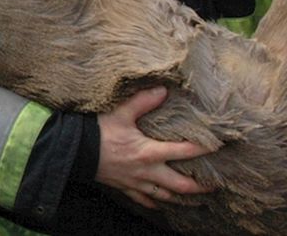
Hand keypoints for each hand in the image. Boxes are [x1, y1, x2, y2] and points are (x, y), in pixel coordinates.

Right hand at [96, 86, 214, 208]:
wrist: (73, 151)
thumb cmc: (97, 132)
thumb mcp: (120, 113)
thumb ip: (142, 102)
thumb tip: (163, 89)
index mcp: (149, 152)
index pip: (184, 152)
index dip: (203, 149)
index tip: (218, 146)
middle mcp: (147, 172)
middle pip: (180, 185)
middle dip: (199, 186)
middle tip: (214, 184)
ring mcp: (136, 182)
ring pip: (165, 196)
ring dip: (181, 197)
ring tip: (193, 196)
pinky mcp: (124, 187)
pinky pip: (144, 200)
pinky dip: (156, 203)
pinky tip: (161, 203)